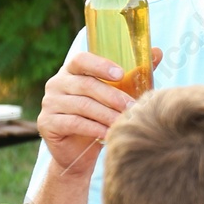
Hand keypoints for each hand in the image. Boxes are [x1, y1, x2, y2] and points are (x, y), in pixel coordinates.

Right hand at [37, 48, 162, 174]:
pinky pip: (73, 123)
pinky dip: (94, 128)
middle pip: (86, 84)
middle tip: (132, 106)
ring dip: (106, 114)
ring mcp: (49, 103)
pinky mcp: (46, 122)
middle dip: (112, 96)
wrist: (78, 151)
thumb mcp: (117, 94)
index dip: (100, 65)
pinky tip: (108, 133)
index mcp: (72, 71)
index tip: (120, 73)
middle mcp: (57, 83)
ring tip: (124, 121)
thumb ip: (134, 74)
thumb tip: (157, 52)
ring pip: (82, 105)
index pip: (81, 60)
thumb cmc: (100, 116)